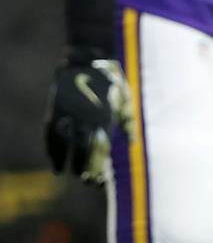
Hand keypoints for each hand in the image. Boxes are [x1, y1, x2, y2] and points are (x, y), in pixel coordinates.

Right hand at [44, 55, 132, 183]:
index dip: (98, 168)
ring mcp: (69, 114)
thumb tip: (132, 143)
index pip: (100, 151)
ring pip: (63, 143)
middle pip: (82, 150)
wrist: (89, 60)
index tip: (97, 182)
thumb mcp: (126, 102)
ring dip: (62, 160)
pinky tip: (51, 155)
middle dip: (82, 167)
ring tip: (61, 173)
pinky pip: (50, 131)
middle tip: (82, 181)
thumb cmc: (113, 82)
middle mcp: (85, 119)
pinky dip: (50, 145)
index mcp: (104, 119)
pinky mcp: (56, 108)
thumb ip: (129, 124)